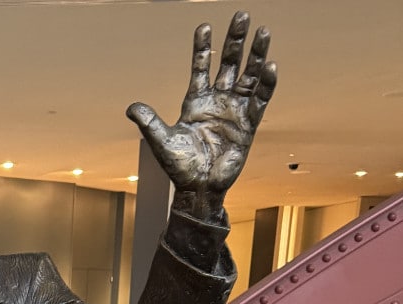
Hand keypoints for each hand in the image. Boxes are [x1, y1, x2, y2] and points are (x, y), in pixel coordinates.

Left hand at [126, 11, 275, 217]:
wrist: (198, 188)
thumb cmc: (179, 167)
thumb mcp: (161, 141)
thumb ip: (149, 122)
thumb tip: (131, 107)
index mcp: (195, 102)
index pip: (201, 67)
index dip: (203, 48)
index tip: (204, 26)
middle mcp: (217, 102)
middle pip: (228, 63)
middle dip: (234, 41)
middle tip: (241, 16)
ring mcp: (234, 111)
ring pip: (248, 75)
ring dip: (256, 54)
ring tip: (264, 31)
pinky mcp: (248, 125)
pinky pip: (260, 99)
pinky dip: (267, 83)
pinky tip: (271, 65)